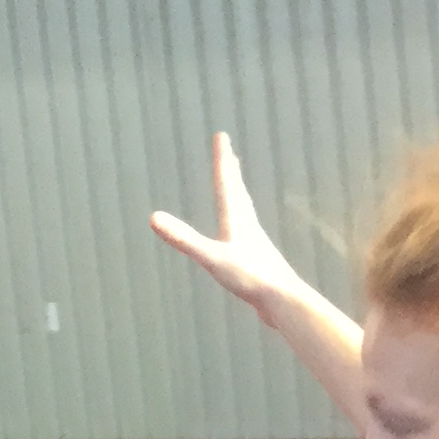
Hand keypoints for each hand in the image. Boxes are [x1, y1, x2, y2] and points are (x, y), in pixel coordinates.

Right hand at [150, 133, 306, 315]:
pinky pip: (248, 238)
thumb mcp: (212, 258)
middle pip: (238, 193)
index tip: (222, 135)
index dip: (222, 158)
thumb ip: (184, 239)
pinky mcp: (260, 263)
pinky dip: (243, 227)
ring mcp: (256, 245)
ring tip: (238, 190)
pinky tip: (243, 237)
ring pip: (246, 214)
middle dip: (231, 172)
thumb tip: (153, 219)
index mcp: (237, 220)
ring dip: (239, 197)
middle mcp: (248, 227)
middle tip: (231, 154)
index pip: (227, 182)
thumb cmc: (251, 278)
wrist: (285, 302)